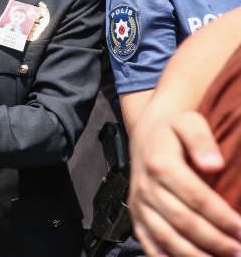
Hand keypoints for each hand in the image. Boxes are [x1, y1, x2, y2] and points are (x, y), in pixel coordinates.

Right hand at [129, 111, 240, 256]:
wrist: (145, 136)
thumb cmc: (171, 131)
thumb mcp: (188, 122)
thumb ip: (201, 140)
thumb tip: (214, 163)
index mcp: (161, 164)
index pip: (196, 197)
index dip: (222, 217)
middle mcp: (147, 186)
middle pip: (184, 221)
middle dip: (215, 240)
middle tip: (239, 251)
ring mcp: (140, 203)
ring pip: (167, 237)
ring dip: (195, 254)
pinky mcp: (136, 215)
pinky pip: (149, 242)